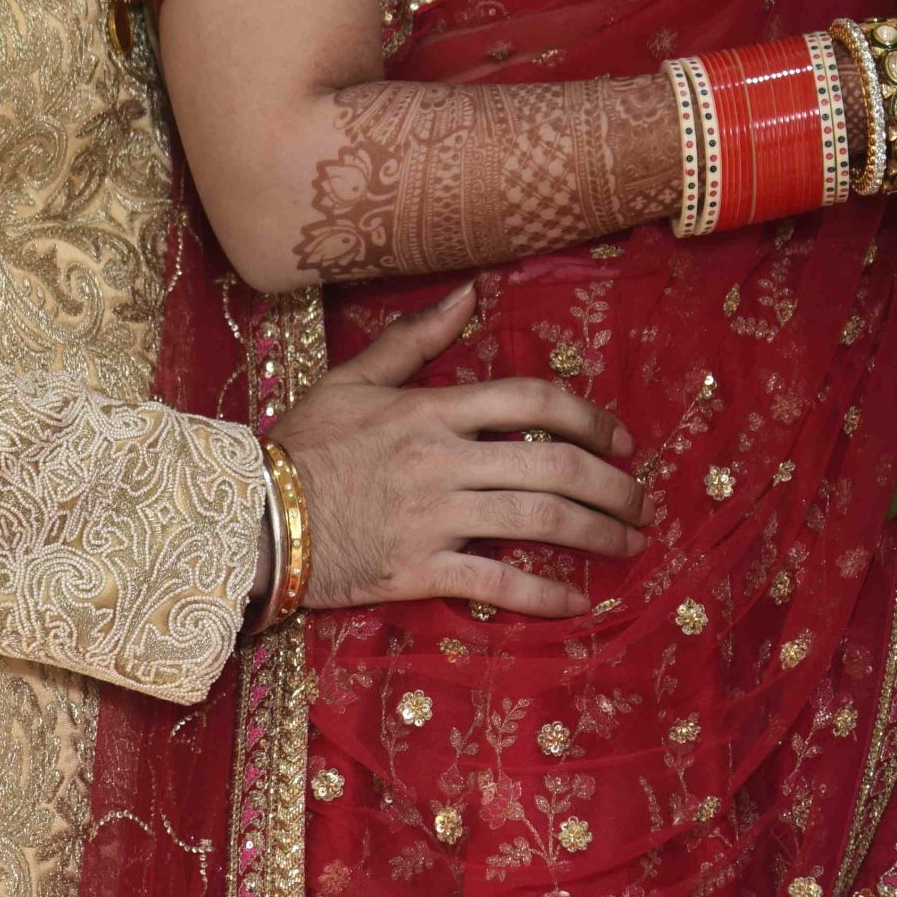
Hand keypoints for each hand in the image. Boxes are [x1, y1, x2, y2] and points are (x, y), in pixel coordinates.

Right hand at [269, 282, 649, 619]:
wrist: (256, 515)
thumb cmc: (305, 443)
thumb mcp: (354, 377)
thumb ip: (415, 336)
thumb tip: (471, 293)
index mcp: (432, 409)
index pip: (531, 400)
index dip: (588, 416)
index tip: (619, 438)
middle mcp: (444, 460)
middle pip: (552, 464)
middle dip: (612, 484)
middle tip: (641, 499)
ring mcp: (435, 517)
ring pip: (538, 522)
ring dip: (597, 534)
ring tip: (630, 545)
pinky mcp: (420, 570)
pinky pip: (497, 584)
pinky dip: (544, 595)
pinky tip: (578, 603)